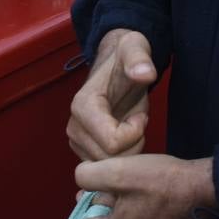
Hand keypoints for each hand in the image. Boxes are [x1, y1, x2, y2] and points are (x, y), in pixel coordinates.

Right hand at [68, 29, 156, 160]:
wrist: (115, 64)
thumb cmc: (126, 57)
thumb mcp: (135, 49)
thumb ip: (139, 58)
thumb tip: (144, 73)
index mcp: (83, 106)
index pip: (113, 143)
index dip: (135, 132)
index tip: (140, 114)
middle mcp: (74, 127)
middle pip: (111, 159)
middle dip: (133, 144)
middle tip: (137, 121)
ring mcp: (77, 141)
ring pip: (110, 167)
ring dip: (129, 151)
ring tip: (131, 126)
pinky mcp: (84, 150)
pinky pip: (107, 169)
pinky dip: (122, 157)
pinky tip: (125, 136)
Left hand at [74, 155, 214, 218]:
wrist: (201, 188)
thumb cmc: (160, 182)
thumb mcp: (118, 171)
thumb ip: (89, 176)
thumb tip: (81, 179)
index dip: (87, 202)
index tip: (96, 186)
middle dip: (103, 200)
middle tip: (110, 181)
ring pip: (121, 216)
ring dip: (119, 199)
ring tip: (127, 180)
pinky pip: (138, 215)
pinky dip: (134, 202)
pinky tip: (142, 186)